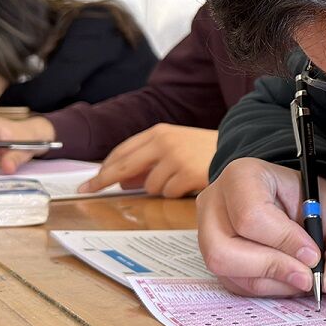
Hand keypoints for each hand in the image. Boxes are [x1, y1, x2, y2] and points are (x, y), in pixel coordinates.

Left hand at [78, 124, 217, 197]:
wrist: (238, 147)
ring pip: (149, 185)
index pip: (122, 151)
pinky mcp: (187, 173)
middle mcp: (164, 142)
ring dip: (159, 188)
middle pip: (123, 166)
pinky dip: (176, 193)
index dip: (103, 169)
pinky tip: (189, 184)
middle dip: (104, 180)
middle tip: (88, 189)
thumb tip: (123, 180)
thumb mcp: (174, 148)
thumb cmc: (204, 150)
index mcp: (159, 133)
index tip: (88, 181)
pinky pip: (168, 193)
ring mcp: (176, 157)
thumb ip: (148, 160)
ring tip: (178, 180)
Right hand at [196, 157, 325, 296]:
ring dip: (271, 282)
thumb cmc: (311, 202)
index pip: (251, 216)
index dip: (284, 241)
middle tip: (307, 277)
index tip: (314, 254)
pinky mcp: (212, 257)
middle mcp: (215, 203)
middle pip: (224, 251)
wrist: (295, 201)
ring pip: (226, 272)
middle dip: (273, 269)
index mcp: (243, 176)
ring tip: (301, 276)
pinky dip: (266, 287)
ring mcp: (207, 232)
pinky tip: (288, 277)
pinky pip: (233, 284)